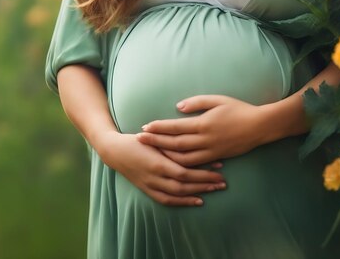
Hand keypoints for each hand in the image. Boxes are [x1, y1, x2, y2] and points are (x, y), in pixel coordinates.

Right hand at [97, 132, 226, 206]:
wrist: (116, 151)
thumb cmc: (138, 139)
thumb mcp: (155, 136)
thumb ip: (172, 141)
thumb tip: (195, 138)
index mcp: (158, 162)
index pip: (185, 172)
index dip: (203, 172)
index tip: (220, 168)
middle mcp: (155, 177)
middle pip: (185, 185)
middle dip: (205, 184)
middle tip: (223, 181)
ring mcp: (151, 186)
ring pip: (179, 194)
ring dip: (198, 192)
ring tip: (215, 189)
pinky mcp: (149, 190)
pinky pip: (168, 200)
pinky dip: (184, 202)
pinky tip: (198, 200)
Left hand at [136, 95, 263, 166]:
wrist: (259, 127)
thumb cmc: (238, 109)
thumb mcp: (217, 99)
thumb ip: (196, 103)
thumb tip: (177, 107)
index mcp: (203, 124)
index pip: (175, 127)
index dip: (159, 128)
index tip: (145, 127)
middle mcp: (205, 140)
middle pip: (175, 144)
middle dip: (156, 141)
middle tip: (140, 139)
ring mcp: (210, 151)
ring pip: (183, 158)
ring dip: (165, 155)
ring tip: (152, 151)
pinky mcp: (216, 158)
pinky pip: (195, 164)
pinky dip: (181, 163)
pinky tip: (172, 161)